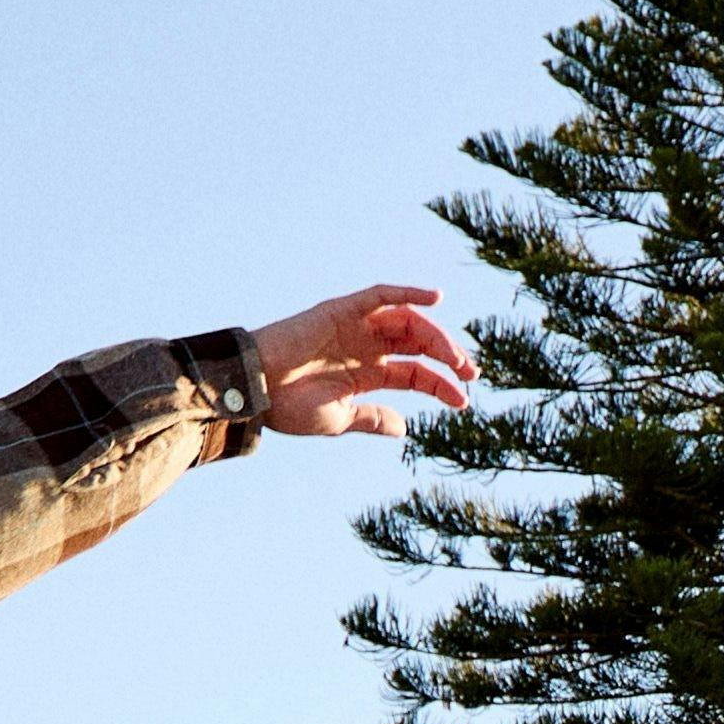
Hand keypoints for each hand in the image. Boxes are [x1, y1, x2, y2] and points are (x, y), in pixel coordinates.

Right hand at [250, 285, 471, 441]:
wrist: (254, 390)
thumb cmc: (288, 407)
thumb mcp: (339, 419)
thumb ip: (372, 420)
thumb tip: (405, 430)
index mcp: (367, 373)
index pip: (415, 374)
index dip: (441, 385)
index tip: (464, 401)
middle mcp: (366, 347)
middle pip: (419, 345)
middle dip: (448, 357)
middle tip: (470, 374)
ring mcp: (355, 327)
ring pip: (407, 322)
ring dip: (436, 335)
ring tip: (455, 356)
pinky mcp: (341, 309)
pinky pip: (380, 295)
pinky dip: (408, 293)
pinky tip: (435, 299)